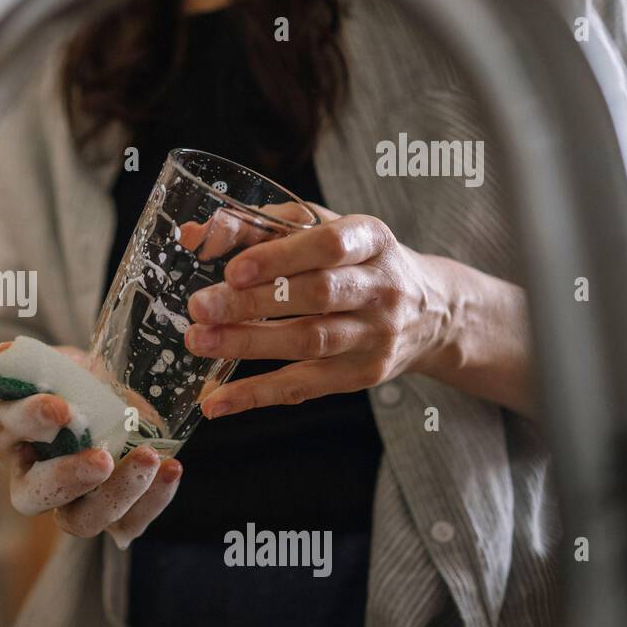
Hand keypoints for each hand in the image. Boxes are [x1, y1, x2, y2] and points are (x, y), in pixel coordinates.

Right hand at [0, 341, 182, 547]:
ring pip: (80, 521)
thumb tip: (5, 354)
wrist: (109, 400)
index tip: (60, 409)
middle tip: (102, 460)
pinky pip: (128, 523)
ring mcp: (70, 503)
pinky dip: (153, 499)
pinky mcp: (110, 515)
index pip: (5, 430)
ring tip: (150, 458)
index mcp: (5, 432)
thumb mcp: (54, 362)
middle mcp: (30, 478)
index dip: (29, 421)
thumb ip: (35, 361)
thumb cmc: (71, 380)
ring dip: (117, 493)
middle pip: (33, 496)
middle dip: (68, 478)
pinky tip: (171, 468)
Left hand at [183, 205, 453, 417]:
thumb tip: (195, 235)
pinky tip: (216, 400)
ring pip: (309, 342)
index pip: (329, 245)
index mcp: (371, 239)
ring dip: (248, 344)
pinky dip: (256, 395)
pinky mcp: (360, 376)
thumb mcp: (321, 228)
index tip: (234, 269)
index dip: (280, 258)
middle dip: (252, 303)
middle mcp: (380, 288)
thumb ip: (258, 226)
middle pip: (316, 295)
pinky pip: (303, 387)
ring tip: (199, 341)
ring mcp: (374, 336)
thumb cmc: (356, 261)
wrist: (430, 311)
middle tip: (200, 306)